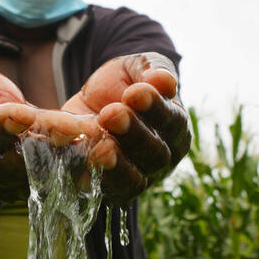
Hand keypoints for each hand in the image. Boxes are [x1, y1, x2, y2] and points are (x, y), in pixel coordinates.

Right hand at [0, 68, 86, 202]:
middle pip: (12, 164)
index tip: (23, 113)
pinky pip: (61, 181)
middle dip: (41, 146)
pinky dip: (80, 165)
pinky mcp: (40, 191)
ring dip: (67, 158)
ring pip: (41, 176)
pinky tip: (99, 149)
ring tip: (89, 138)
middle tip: (68, 128)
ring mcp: (13, 187)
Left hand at [62, 53, 190, 205]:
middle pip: (154, 153)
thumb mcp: (136, 67)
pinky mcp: (110, 189)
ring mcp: (137, 176)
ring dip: (117, 164)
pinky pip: (105, 191)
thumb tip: (164, 80)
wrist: (90, 100)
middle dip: (133, 133)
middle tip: (112, 114)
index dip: (155, 108)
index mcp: (174, 126)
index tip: (135, 93)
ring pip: (133, 179)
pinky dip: (93, 179)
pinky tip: (83, 164)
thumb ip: (151, 69)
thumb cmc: (123, 82)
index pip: (171, 121)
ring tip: (102, 148)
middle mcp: (161, 157)